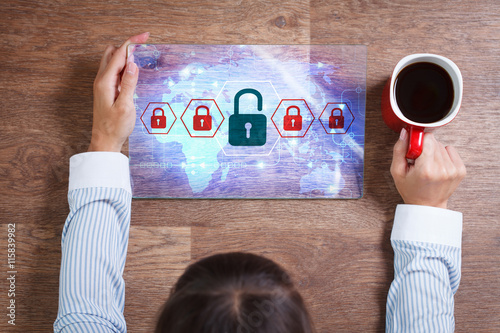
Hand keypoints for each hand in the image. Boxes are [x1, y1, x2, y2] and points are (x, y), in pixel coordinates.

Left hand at [88, 32, 149, 151]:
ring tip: (140, 56)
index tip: (145, 36)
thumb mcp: (125, 106)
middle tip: (144, 44)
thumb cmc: (115, 127)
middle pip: (112, 52)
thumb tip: (132, 63)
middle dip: (128, 45)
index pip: (119, 54)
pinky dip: (123, 65)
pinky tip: (133, 70)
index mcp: (105, 81)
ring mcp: (103, 84)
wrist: (105, 141)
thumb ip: (128, 83)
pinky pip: (114, 70)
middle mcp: (101, 80)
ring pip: (112, 60)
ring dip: (125, 55)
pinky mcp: (106, 89)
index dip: (132, 42)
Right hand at [391, 128, 465, 208]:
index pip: (428, 139)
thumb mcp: (397, 171)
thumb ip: (399, 150)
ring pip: (442, 146)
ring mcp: (453, 170)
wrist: (427, 206)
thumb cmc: (411, 190)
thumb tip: (405, 133)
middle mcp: (442, 169)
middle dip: (425, 148)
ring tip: (428, 165)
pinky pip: (451, 150)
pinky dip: (443, 156)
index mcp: (426, 169)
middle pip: (434, 141)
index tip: (414, 149)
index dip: (418, 141)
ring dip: (434, 152)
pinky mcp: (460, 170)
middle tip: (419, 161)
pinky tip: (437, 166)